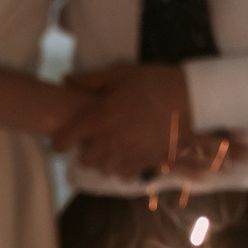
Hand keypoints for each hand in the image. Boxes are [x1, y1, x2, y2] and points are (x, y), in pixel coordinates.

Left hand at [52, 64, 233, 178]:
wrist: (190, 97)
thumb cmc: (152, 81)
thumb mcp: (120, 73)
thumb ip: (90, 80)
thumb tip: (65, 80)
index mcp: (101, 116)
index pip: (68, 137)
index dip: (59, 143)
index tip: (58, 143)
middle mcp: (112, 138)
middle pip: (86, 159)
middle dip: (84, 153)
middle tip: (88, 144)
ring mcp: (130, 152)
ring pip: (105, 169)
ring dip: (103, 162)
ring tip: (108, 151)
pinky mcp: (146, 160)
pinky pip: (126, 174)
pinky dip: (122, 169)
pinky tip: (125, 158)